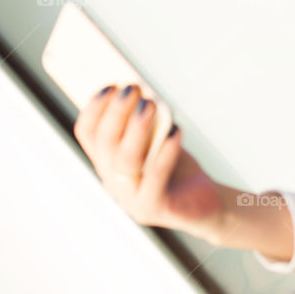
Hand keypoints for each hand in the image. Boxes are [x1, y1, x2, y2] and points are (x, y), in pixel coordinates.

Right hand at [73, 83, 226, 243]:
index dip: (94, 109)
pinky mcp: (154, 208)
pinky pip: (156, 178)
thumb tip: (141, 92)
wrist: (206, 203)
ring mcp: (130, 198)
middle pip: (105, 144)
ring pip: (126, 161)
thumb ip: (147, 122)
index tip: (110, 85)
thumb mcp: (158, 140)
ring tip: (150, 104)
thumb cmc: (178, 166)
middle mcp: (113, 180)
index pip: (88, 134)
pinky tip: (176, 131)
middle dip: (116, 113)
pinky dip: (165, 152)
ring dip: (136, 129)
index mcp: (108, 162)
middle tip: (132, 88)